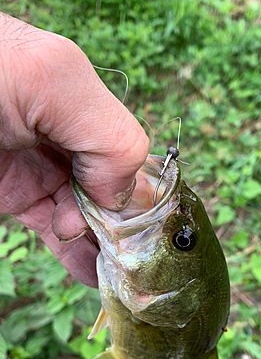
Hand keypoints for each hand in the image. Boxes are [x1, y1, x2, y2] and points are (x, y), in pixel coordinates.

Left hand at [0, 13, 148, 286]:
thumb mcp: (54, 82)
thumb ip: (108, 135)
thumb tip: (119, 199)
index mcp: (87, 108)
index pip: (131, 158)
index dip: (142, 195)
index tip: (148, 235)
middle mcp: (70, 140)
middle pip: (113, 190)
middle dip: (127, 228)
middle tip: (137, 266)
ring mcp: (41, 170)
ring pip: (87, 216)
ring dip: (105, 248)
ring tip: (119, 276)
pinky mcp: (15, 195)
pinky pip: (54, 229)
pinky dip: (75, 254)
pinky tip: (93, 275)